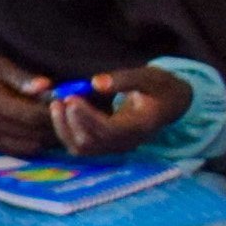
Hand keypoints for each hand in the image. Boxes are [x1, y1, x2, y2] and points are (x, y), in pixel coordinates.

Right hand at [0, 51, 60, 155]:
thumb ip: (23, 78)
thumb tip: (48, 87)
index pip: (33, 115)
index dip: (55, 112)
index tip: (67, 102)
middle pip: (34, 134)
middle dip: (55, 127)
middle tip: (66, 114)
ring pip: (28, 147)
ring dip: (46, 138)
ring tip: (54, 123)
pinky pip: (16, 150)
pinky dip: (32, 144)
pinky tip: (38, 131)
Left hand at [47, 64, 188, 160]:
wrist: (168, 104)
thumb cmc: (158, 88)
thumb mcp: (149, 77)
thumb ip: (124, 79)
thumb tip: (95, 82)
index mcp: (140, 126)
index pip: (109, 130)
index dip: (87, 117)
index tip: (72, 98)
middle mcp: (127, 142)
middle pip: (91, 143)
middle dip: (71, 122)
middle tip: (60, 99)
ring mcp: (115, 147)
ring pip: (81, 148)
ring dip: (64, 128)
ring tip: (57, 104)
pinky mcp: (105, 147)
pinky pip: (80, 146)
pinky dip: (66, 131)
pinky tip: (61, 112)